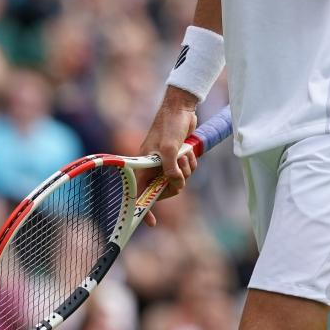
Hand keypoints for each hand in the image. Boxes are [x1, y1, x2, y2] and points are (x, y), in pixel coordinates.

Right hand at [136, 88, 198, 226]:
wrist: (181, 107)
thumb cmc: (170, 124)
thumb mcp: (169, 149)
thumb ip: (171, 170)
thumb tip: (177, 184)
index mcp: (143, 164)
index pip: (138, 192)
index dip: (143, 208)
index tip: (151, 223)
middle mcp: (153, 165)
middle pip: (164, 188)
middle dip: (175, 182)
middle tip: (180, 173)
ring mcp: (166, 161)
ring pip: (179, 179)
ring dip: (186, 169)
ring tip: (185, 154)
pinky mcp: (178, 156)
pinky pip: (187, 169)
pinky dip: (191, 162)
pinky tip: (190, 150)